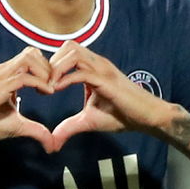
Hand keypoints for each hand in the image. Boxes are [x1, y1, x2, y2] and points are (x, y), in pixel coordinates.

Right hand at [0, 46, 55, 151]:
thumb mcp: (17, 126)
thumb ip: (36, 131)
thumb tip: (52, 144)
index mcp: (8, 75)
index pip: (32, 58)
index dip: (47, 69)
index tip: (54, 87)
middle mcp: (4, 71)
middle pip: (32, 52)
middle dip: (49, 67)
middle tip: (55, 86)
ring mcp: (0, 77)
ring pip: (29, 58)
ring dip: (45, 72)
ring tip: (49, 90)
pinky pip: (23, 77)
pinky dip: (39, 83)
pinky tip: (46, 94)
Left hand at [49, 41, 170, 149]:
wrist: (148, 117)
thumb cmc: (122, 115)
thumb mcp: (89, 121)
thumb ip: (69, 127)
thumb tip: (52, 142)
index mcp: (93, 68)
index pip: (67, 52)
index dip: (51, 64)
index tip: (42, 84)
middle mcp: (97, 63)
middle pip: (68, 45)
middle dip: (51, 62)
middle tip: (42, 83)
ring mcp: (103, 69)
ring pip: (73, 53)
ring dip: (56, 68)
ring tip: (48, 87)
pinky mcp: (107, 80)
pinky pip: (81, 73)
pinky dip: (65, 79)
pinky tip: (56, 91)